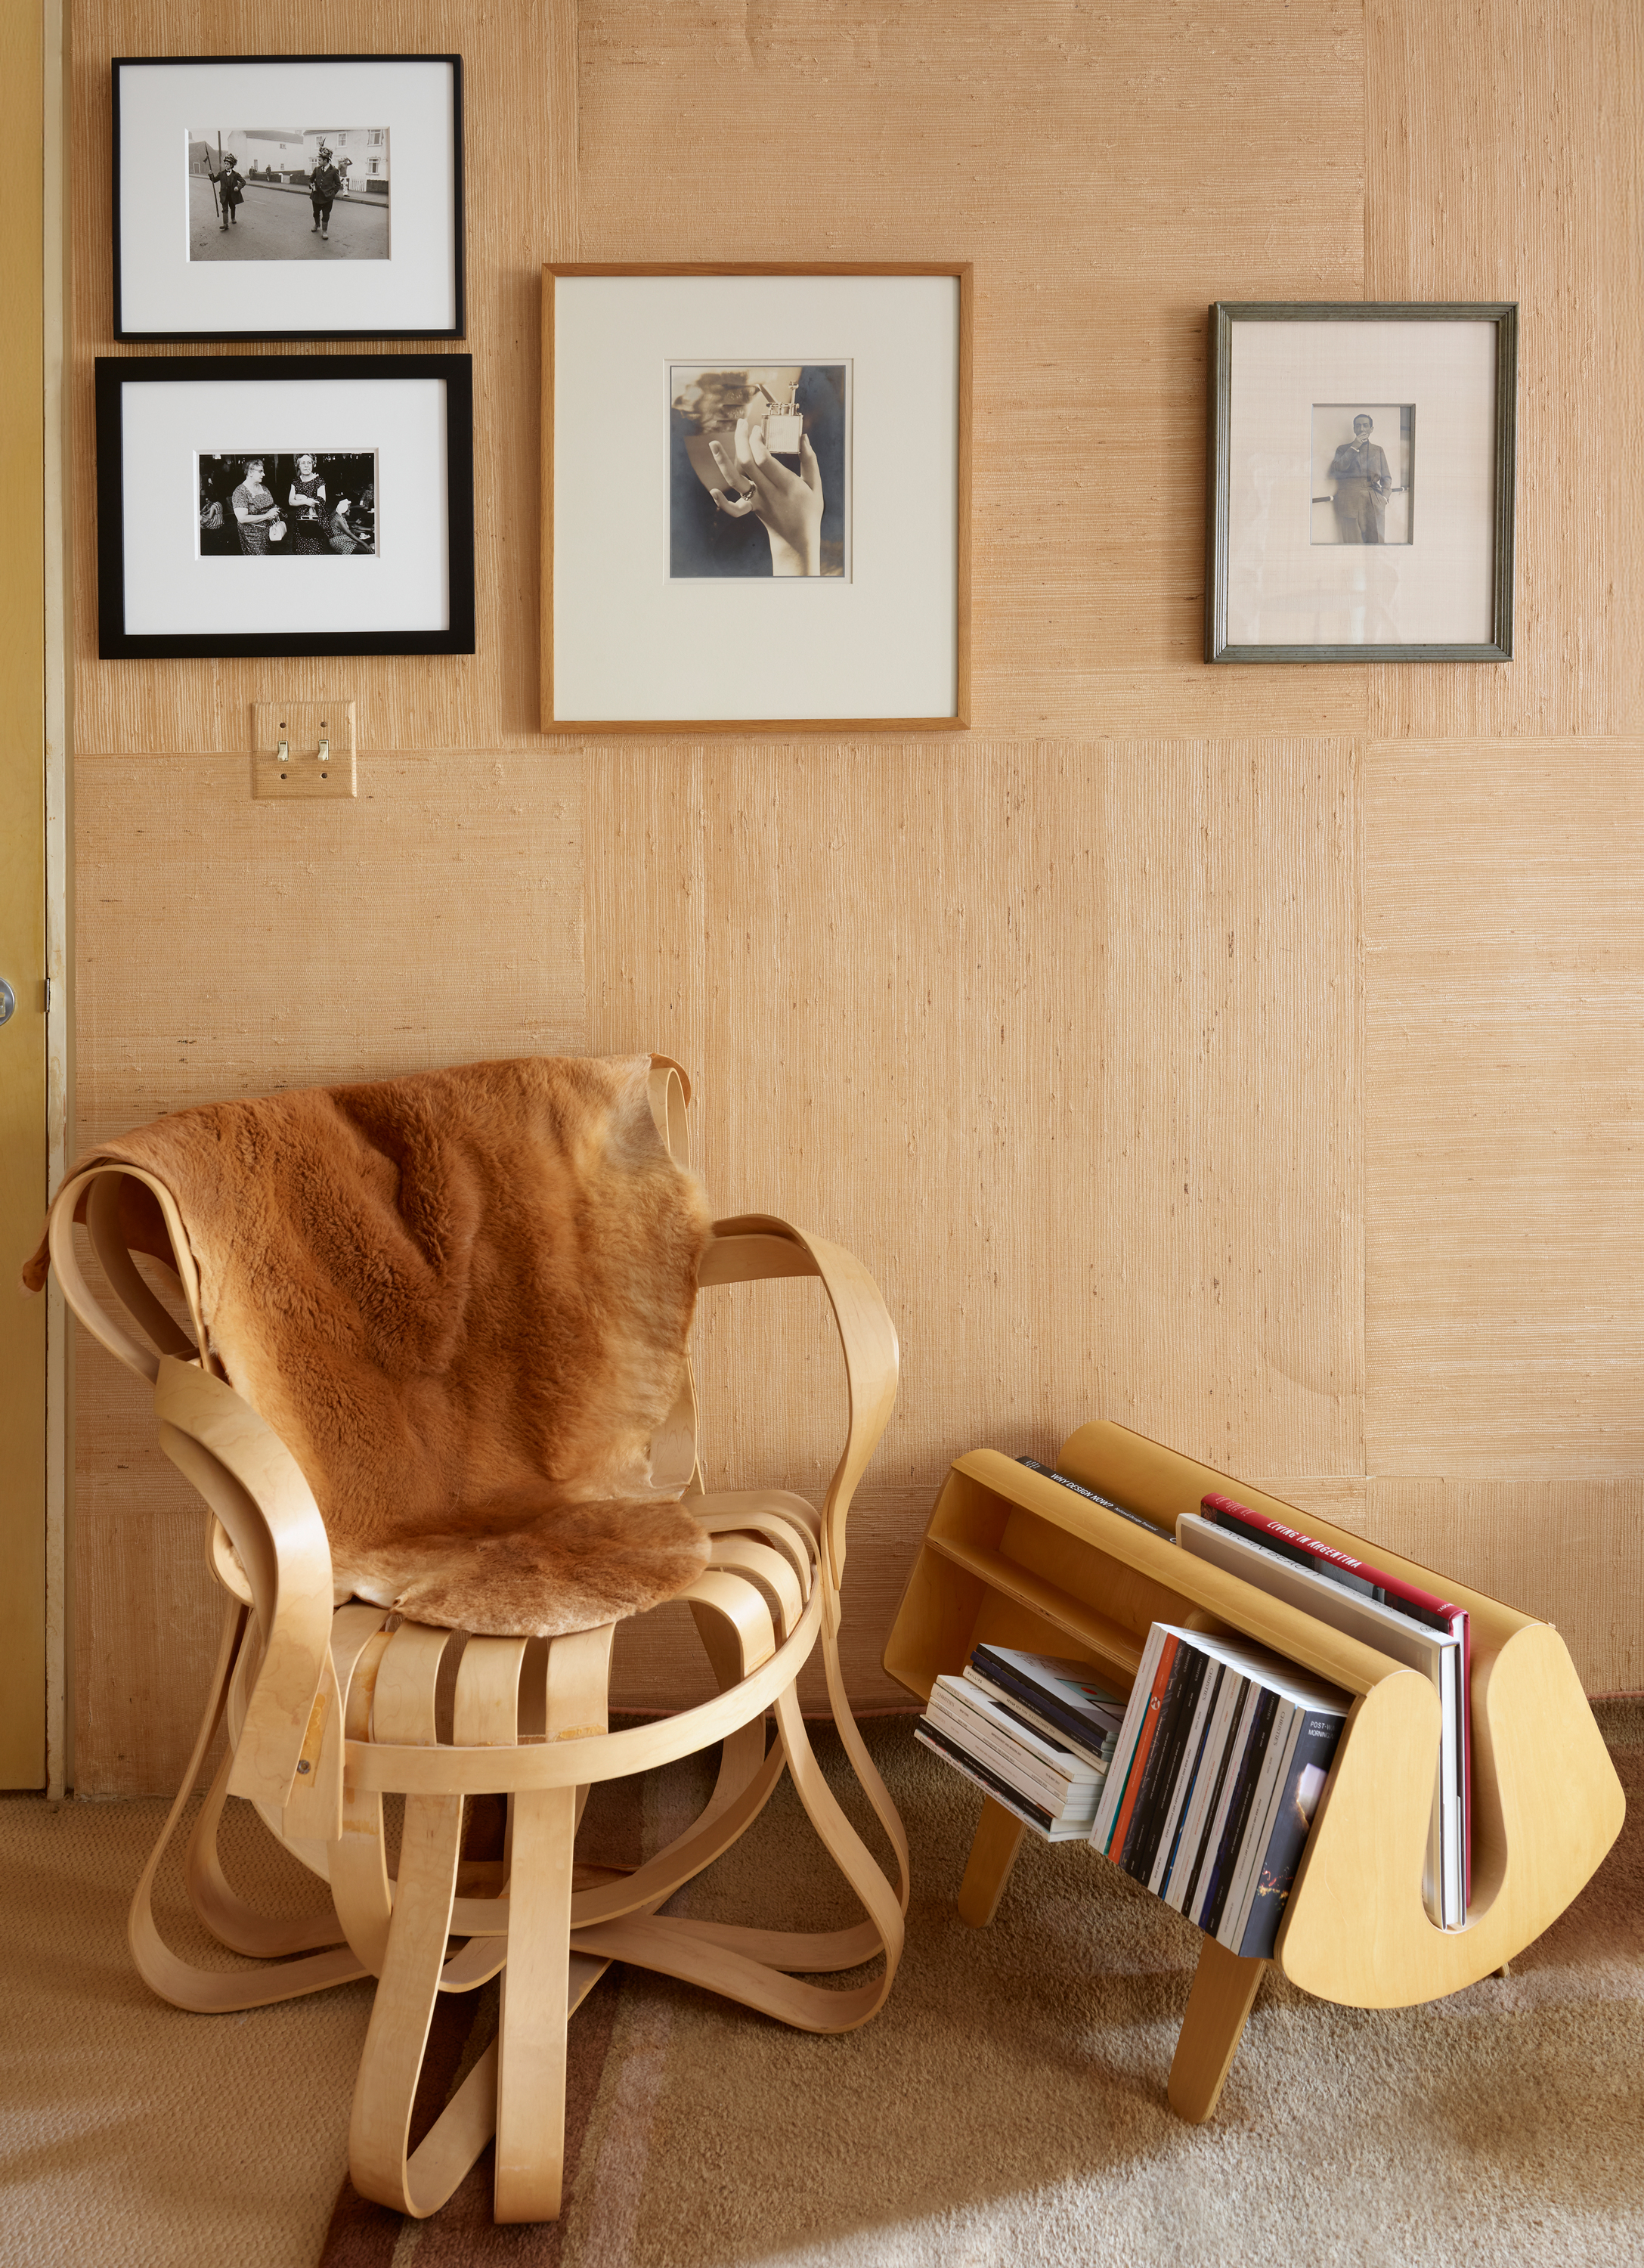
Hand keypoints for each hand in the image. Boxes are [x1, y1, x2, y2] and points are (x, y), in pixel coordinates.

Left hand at [708, 417, 823, 575]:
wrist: (796, 540)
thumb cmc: (808, 510)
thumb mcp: (815, 485)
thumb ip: (810, 460)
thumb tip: (803, 437)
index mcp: (786, 484)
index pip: (763, 459)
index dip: (757, 441)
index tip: (757, 429)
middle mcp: (768, 492)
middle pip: (747, 463)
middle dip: (741, 440)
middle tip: (742, 424)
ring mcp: (757, 501)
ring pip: (735, 480)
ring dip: (722, 461)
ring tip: (713, 443)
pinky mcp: (751, 508)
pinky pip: (734, 508)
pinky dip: (722, 502)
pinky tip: (714, 491)